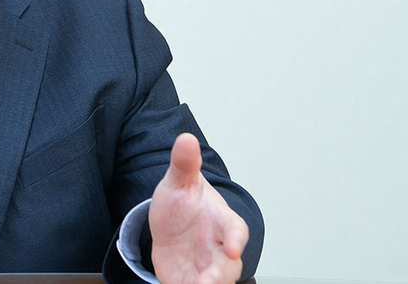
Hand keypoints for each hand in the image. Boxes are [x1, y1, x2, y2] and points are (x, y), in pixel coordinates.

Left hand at [149, 133, 248, 283]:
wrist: (171, 223)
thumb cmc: (184, 202)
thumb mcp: (177, 181)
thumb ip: (183, 164)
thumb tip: (186, 138)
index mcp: (221, 220)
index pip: (235, 229)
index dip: (236, 239)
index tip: (233, 248)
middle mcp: (218, 248)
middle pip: (227, 266)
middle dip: (220, 275)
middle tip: (208, 283)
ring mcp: (205, 268)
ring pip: (214, 282)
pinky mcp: (189, 281)